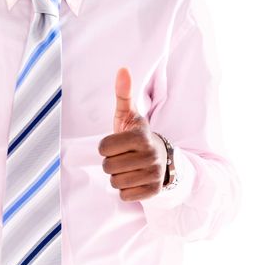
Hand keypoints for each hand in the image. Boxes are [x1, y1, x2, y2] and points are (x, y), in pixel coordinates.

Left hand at [98, 67, 166, 200]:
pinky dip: (125, 190)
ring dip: (116, 177)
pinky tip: (134, 180)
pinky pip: (125, 196)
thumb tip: (122, 69)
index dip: (105, 147)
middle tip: (122, 157)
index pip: (104, 147)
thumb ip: (123, 94)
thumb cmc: (136, 135)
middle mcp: (150, 155)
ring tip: (127, 168)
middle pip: (108, 167)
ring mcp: (154, 175)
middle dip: (110, 163)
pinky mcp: (153, 191)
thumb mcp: (128, 115)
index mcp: (141, 136)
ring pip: (115, 182)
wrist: (161, 158)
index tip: (115, 144)